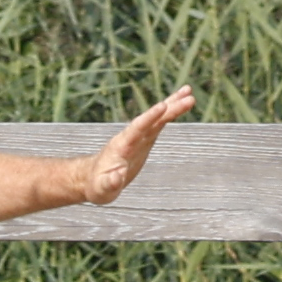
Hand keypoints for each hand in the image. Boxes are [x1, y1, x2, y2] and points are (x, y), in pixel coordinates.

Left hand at [73, 89, 196, 205]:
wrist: (92, 178)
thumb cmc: (97, 185)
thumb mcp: (102, 188)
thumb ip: (110, 182)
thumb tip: (118, 176)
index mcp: (121, 146)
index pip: (137, 128)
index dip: (150, 117)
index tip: (163, 105)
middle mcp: (131, 137)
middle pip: (152, 119)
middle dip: (169, 108)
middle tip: (189, 96)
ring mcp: (138, 138)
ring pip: (157, 119)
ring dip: (172, 105)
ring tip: (189, 92)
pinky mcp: (144, 141)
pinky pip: (159, 124)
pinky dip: (169, 115)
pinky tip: (180, 104)